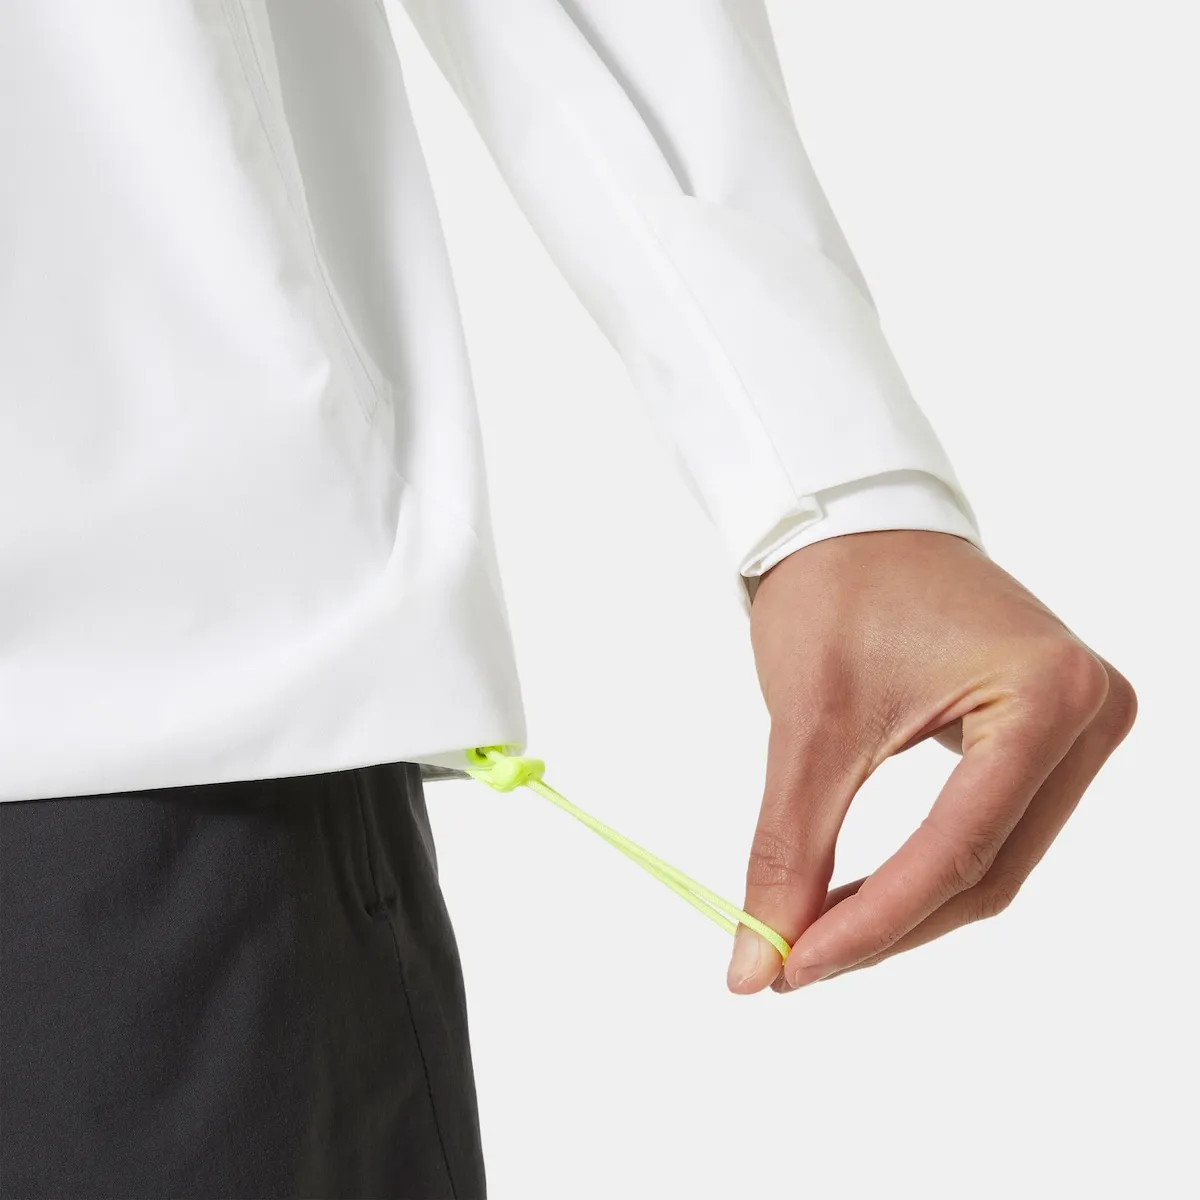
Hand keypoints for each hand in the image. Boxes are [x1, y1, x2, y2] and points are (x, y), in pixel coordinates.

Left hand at [726, 530, 1135, 993]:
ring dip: (906, 907)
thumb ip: (786, 851)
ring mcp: (1076, 722)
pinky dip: (925, 868)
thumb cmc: (835, 590)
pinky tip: (860, 889)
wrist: (849, 518)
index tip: (791, 971)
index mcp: (1046, 693)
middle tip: (792, 965)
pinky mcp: (1046, 730)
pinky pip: (992, 826)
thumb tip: (755, 966)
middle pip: (986, 870)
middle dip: (886, 926)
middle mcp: (1087, 710)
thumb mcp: (808, 725)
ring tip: (815, 932)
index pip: (959, 849)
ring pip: (992, 860)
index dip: (872, 925)